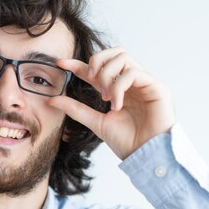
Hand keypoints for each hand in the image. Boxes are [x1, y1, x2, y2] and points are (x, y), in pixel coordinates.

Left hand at [48, 47, 175, 159]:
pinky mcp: (157, 87)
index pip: (98, 69)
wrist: (146, 156)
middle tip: (90, 79)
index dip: (78, 63)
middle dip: (97, 61)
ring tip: (105, 97)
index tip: (60, 63)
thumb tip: (52, 100)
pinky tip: (117, 104)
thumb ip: (76, 109)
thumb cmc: (127, 142)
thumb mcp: (96, 122)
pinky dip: (119, 86)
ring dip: (107, 75)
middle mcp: (133, 83)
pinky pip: (133, 73)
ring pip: (123, 58)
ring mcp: (145, 83)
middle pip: (114, 53)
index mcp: (118, 90)